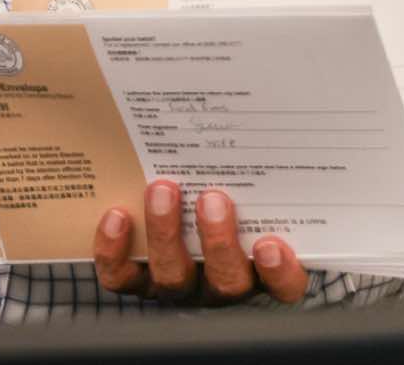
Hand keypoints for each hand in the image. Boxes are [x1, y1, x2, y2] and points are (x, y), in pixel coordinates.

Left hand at [94, 180, 307, 306]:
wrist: (185, 215)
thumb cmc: (235, 197)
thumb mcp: (255, 190)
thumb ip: (266, 175)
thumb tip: (288, 118)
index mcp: (261, 269)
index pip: (285, 286)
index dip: (280, 272)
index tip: (271, 244)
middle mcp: (221, 284)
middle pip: (226, 281)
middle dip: (218, 243)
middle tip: (213, 199)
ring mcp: (179, 285)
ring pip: (173, 277)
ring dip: (166, 234)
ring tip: (162, 191)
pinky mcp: (138, 280)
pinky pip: (122, 277)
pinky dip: (115, 250)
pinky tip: (117, 215)